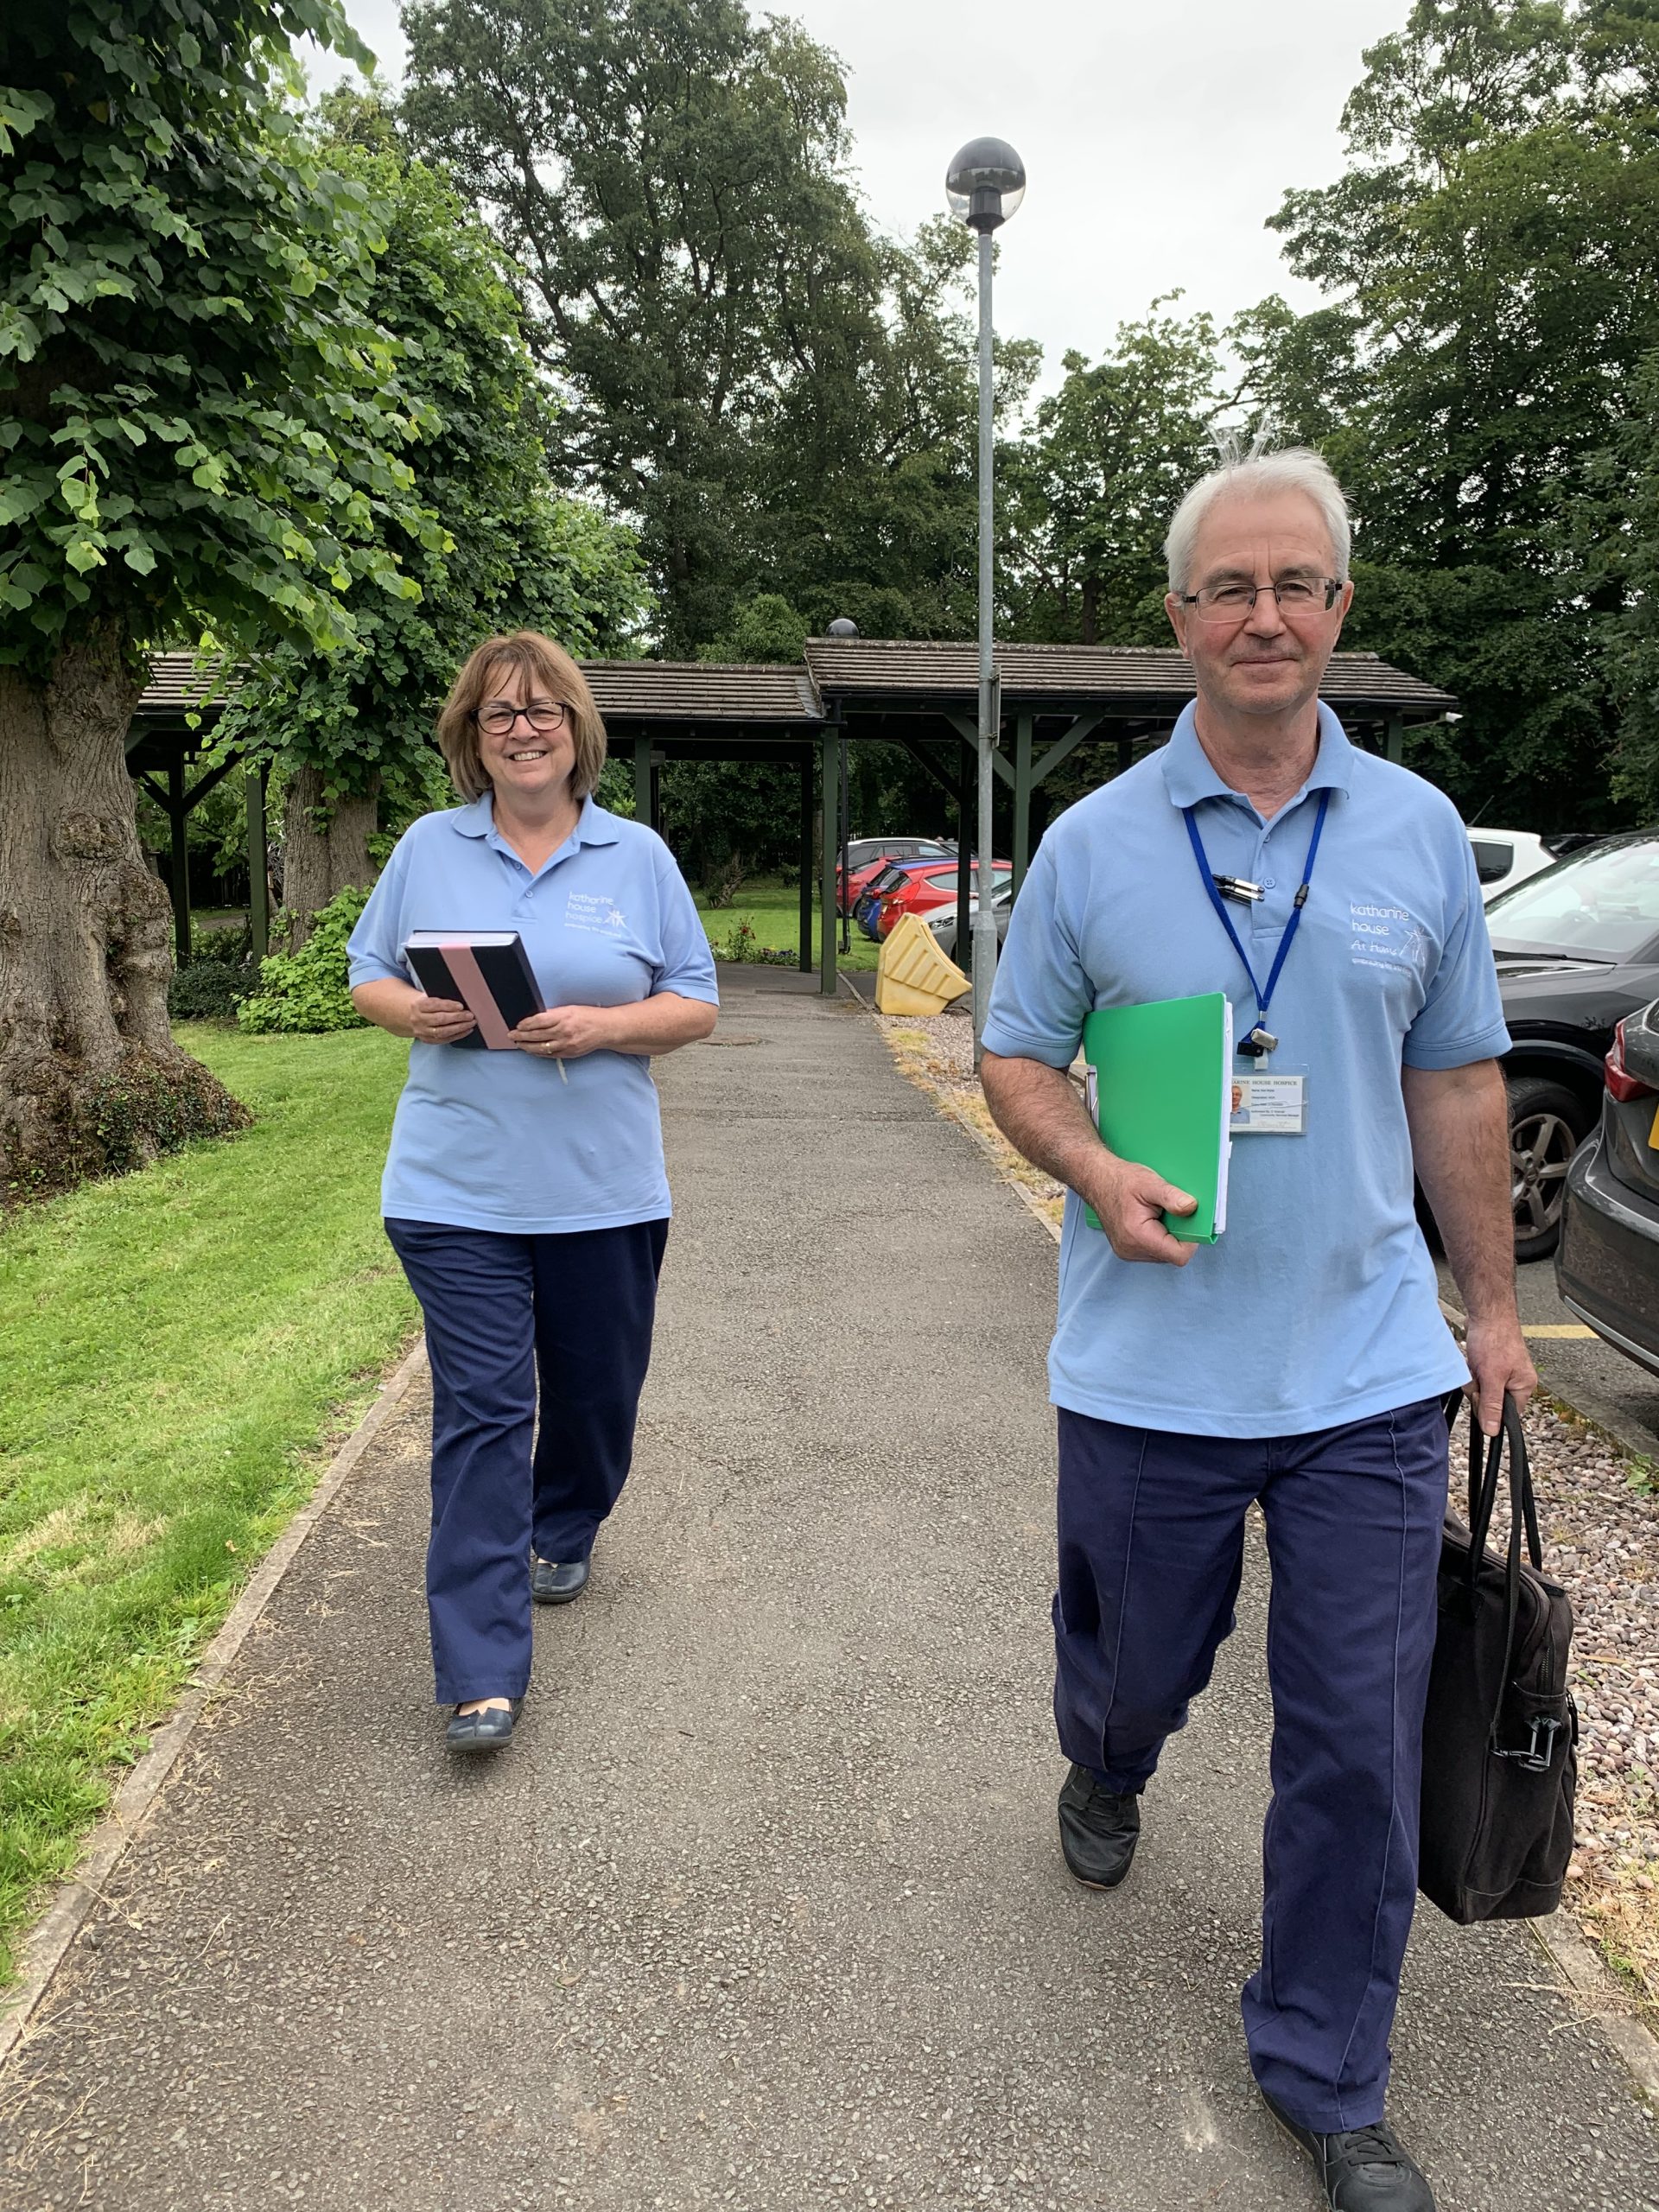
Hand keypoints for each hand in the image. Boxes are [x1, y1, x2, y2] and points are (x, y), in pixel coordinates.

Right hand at [409, 993, 476, 1044]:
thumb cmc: (425, 1004)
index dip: (448, 1006)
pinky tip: (466, 1031)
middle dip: (457, 1017)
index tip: (461, 1006)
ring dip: (459, 1028)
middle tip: (470, 1015)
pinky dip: (457, 1036)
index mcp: (418, 1005)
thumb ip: (440, 998)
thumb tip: (460, 1003)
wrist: (410, 1015)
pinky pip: (443, 1040)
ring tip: (470, 1023)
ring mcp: (422, 1031)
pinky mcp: (427, 1039)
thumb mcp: (428, 996)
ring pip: (442, 1032)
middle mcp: (418, 1019)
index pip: (434, 1005)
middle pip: (439, 1019)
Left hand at [508, 1005, 616, 1060]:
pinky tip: (532, 1050)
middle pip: (536, 1035)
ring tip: (518, 1044)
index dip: (525, 1024)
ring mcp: (566, 1044)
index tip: (518, 1025)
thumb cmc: (589, 1017)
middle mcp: (563, 1031)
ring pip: (540, 1047)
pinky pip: (549, 1054)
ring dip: (527, 1046)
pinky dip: (538, 1053)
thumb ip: (553, 1014)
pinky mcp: (569, 1053)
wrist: (605, 1029)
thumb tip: (536, 1019)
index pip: (538, 1021)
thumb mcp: (570, 1009)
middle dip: (521, 1036)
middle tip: (511, 1036)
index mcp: (563, 1017)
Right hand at [1087, 1157, 1198, 1265]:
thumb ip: (1172, 1197)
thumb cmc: (1120, 1180)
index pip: (1178, 1255)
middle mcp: (1131, 1250)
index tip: (1190, 1221)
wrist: (1097, 1180)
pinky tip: (1152, 1220)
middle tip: (1171, 1213)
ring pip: (1164, 1254)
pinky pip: (1154, 1250)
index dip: (1191, 1240)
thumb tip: (1191, 1208)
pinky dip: (1159, 1237)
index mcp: (1137, 1236)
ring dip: (1168, 1236)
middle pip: (1172, 1255)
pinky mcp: (1128, 1250)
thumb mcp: (1150, 1183)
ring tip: (1158, 1215)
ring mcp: (1128, 1252)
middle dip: (1178, 1235)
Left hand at [1463, 1311, 1536, 1436]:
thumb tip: (1493, 1430)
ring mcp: (1501, 1372)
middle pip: (1490, 1402)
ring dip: (1472, 1377)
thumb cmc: (1495, 1339)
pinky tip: (1472, 1358)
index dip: (1490, 1409)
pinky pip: (1475, 1377)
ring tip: (1476, 1362)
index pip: (1507, 1415)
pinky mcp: (1489, 1364)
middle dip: (1478, 1389)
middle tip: (1479, 1373)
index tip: (1483, 1394)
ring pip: (1479, 1389)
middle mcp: (1515, 1381)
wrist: (1486, 1312)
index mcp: (1523, 1387)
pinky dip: (1470, 1369)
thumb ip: (1492, 1405)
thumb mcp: (1491, 1378)